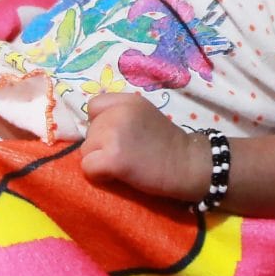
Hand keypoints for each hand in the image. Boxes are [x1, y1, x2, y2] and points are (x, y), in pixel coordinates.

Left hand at [78, 93, 207, 201]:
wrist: (188, 166)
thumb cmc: (167, 146)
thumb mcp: (145, 115)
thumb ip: (121, 115)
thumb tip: (94, 130)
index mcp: (128, 100)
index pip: (94, 106)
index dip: (101, 123)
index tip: (118, 137)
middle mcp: (119, 112)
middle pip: (89, 131)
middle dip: (101, 145)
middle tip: (127, 154)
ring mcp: (114, 134)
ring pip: (86, 150)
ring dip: (99, 160)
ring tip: (125, 164)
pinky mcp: (113, 158)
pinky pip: (88, 167)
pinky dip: (99, 175)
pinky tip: (118, 175)